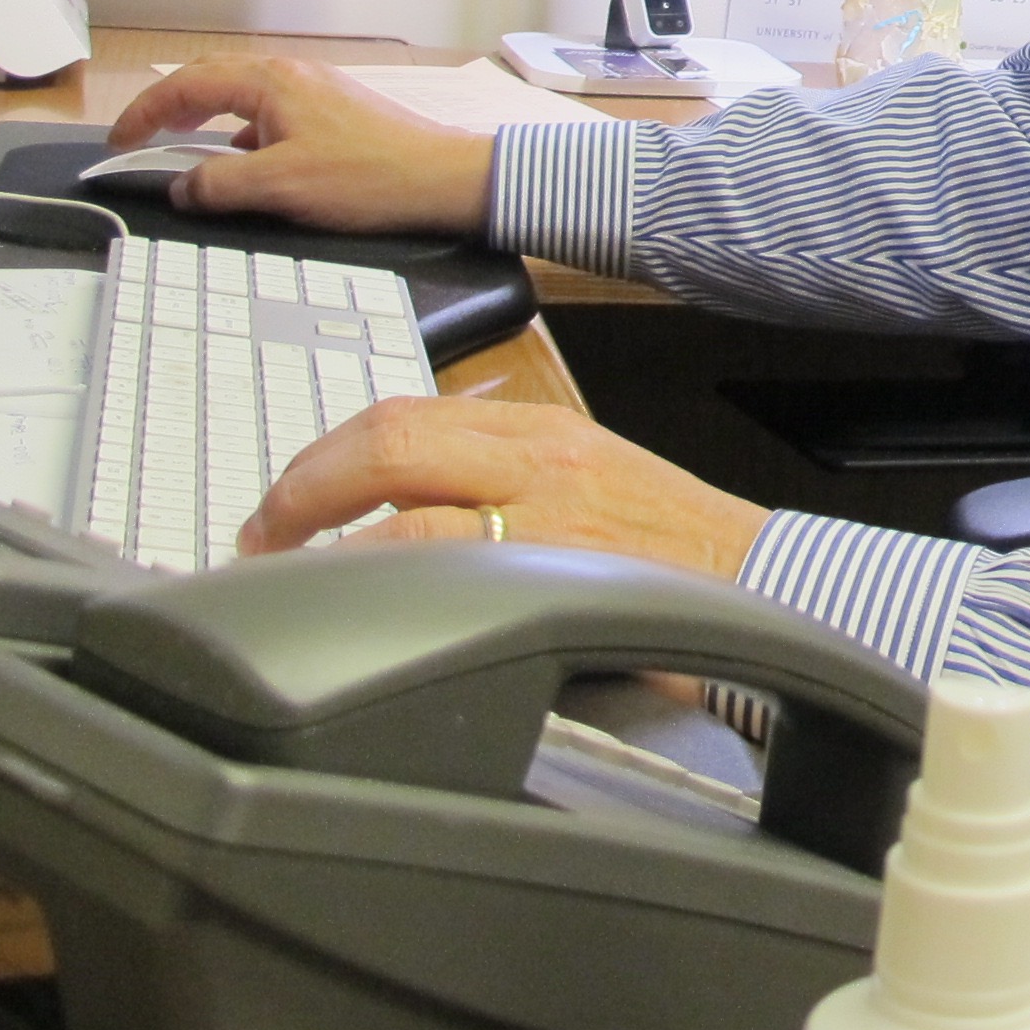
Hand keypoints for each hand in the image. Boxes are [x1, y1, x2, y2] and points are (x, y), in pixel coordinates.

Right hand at [106, 56, 494, 236]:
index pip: (188, 85)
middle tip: (141, 139)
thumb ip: (219, 184)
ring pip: (243, 98)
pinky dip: (244, 136)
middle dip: (171, 108)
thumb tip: (182, 186)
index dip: (145, 113)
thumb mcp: (280, 186)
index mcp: (271, 80)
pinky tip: (246, 167)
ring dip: (208, 122)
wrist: (444, 179)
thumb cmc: (369, 177)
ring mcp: (316, 92)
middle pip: (212, 81)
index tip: (119, 140)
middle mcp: (292, 75)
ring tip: (185, 152)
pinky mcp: (335, 114)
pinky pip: (272, 116)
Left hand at [238, 397, 769, 584]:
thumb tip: (403, 512)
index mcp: (540, 431)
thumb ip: (504, 483)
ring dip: (323, 545)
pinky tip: (352, 616)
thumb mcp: (589, 485)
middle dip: (302, 489)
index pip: (403, 414)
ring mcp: (544, 520)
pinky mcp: (559, 579)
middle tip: (261, 537)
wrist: (768, 582)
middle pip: (387, 442)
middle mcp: (536, 461)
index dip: (323, 455)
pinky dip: (381, 590)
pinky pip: (445, 576)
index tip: (287, 497)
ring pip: (403, 511)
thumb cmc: (679, 549)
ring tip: (286, 581)